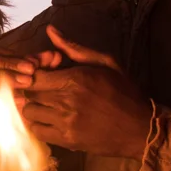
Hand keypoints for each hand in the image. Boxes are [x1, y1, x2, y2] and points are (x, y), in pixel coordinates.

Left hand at [14, 26, 152, 159]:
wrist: (141, 128)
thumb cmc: (124, 92)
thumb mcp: (105, 63)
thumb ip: (74, 48)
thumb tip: (50, 30)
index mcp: (75, 79)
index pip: (34, 74)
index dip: (32, 73)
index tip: (39, 74)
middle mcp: (66, 101)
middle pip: (29, 93)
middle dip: (32, 89)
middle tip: (42, 89)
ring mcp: (65, 122)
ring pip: (29, 112)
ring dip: (33, 106)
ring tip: (45, 104)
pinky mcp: (67, 141)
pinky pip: (37, 131)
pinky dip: (37, 124)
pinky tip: (48, 119)